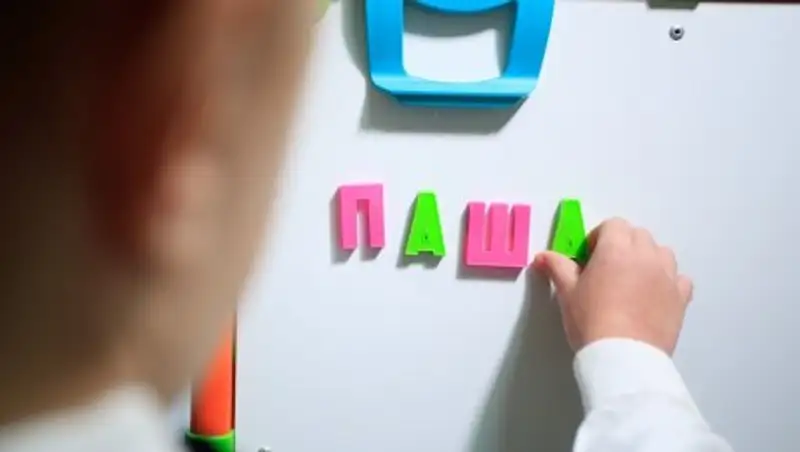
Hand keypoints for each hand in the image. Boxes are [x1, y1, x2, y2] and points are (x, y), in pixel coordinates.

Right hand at [533, 218, 692, 354]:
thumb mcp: (567, 293)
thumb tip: (543, 256)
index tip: (589, 258)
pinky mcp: (681, 297)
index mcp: (616, 249)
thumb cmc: (591, 321)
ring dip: (648, 259)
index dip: (599, 237)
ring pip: (662, 253)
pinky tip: (655, 296)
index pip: (613, 225)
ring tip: (633, 281)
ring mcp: (667, 276)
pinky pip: (680, 279)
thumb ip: (557, 268)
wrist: (623, 357)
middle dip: (624, 245)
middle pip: (638, 235)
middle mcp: (646, 256)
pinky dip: (669, 282)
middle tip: (608, 270)